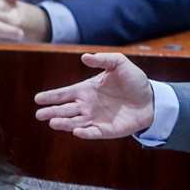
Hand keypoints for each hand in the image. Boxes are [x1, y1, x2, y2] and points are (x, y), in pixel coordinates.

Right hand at [35, 52, 154, 138]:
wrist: (151, 99)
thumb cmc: (133, 80)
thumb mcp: (119, 64)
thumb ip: (103, 59)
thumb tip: (84, 56)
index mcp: (86, 90)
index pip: (64, 94)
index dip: (51, 96)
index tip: (37, 99)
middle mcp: (87, 105)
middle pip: (65, 110)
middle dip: (51, 112)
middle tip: (39, 114)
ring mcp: (95, 119)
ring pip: (74, 122)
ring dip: (64, 123)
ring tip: (53, 123)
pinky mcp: (106, 130)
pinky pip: (92, 132)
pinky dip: (84, 133)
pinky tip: (76, 131)